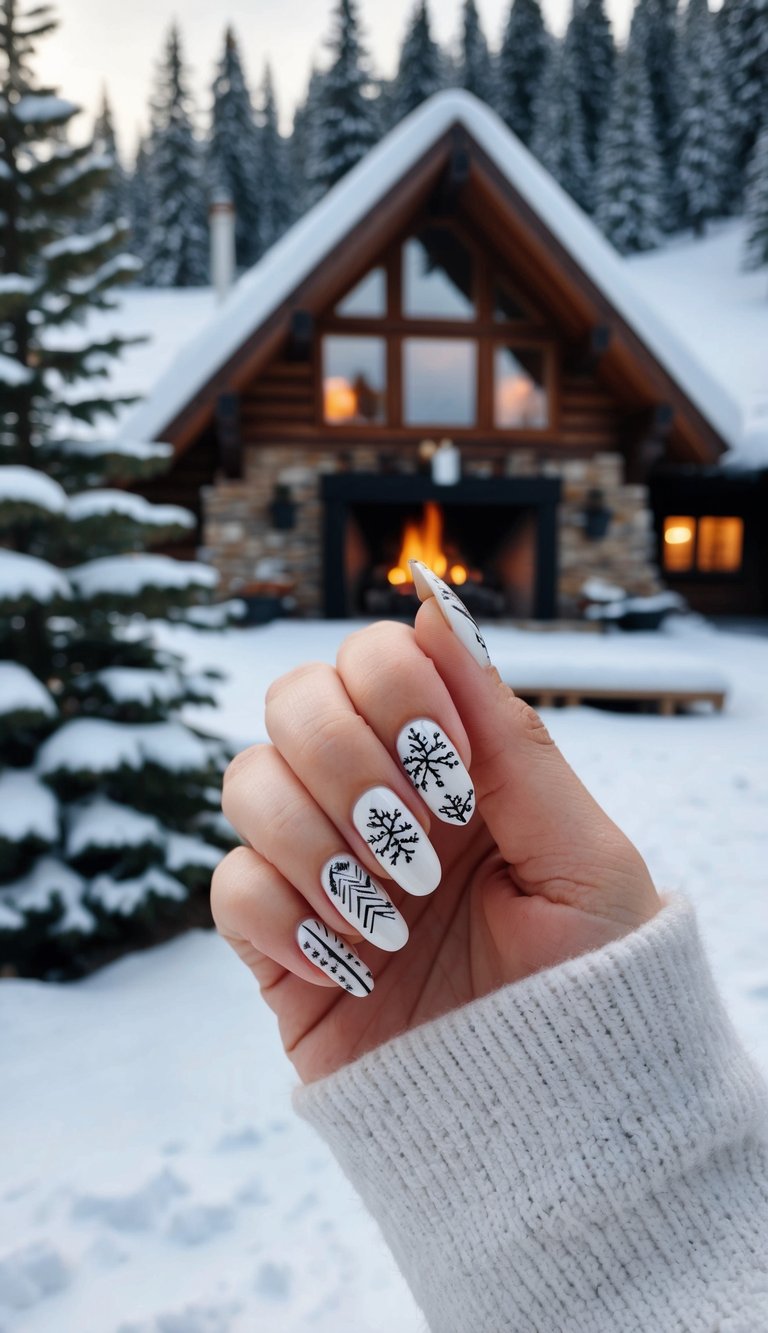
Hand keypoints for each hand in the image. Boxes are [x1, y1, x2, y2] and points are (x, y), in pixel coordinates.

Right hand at [212, 589, 658, 1084]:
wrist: (549, 1124)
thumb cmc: (587, 985)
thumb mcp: (579, 854)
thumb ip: (510, 737)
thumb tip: (439, 608)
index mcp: (453, 768)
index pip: (376, 660)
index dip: (397, 688)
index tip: (450, 760)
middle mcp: (378, 801)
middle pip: (293, 699)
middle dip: (348, 761)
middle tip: (416, 840)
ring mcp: (323, 866)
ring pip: (247, 781)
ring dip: (318, 842)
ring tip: (392, 918)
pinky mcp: (279, 941)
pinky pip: (231, 887)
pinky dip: (282, 917)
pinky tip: (349, 962)